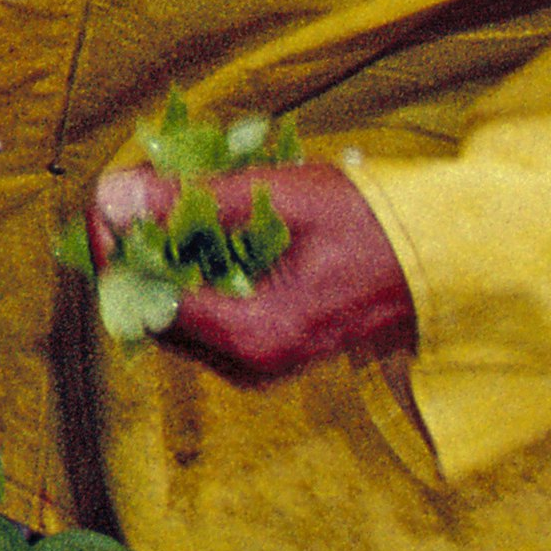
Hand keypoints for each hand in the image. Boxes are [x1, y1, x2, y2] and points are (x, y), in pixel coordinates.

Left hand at [90, 159, 415, 378]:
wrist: (442, 261)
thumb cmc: (372, 224)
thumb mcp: (279, 198)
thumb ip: (190, 201)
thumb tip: (111, 196)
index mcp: (251, 335)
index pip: (142, 297)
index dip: (112, 244)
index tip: (108, 191)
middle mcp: (248, 364)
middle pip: (149, 310)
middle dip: (132, 247)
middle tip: (136, 187)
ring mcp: (258, 362)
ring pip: (173, 311)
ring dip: (159, 255)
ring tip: (170, 198)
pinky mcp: (267, 348)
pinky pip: (204, 313)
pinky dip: (190, 269)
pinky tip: (204, 228)